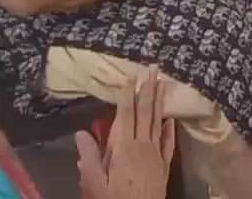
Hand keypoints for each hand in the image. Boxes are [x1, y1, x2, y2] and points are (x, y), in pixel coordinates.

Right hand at [76, 66, 174, 198]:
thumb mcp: (95, 183)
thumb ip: (89, 157)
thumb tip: (80, 133)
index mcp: (123, 148)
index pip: (125, 115)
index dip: (127, 95)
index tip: (129, 76)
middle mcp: (142, 145)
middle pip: (145, 112)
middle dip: (148, 89)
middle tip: (154, 67)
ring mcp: (156, 154)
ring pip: (158, 121)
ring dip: (160, 101)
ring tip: (164, 82)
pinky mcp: (164, 164)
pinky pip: (168, 142)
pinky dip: (169, 128)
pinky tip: (170, 118)